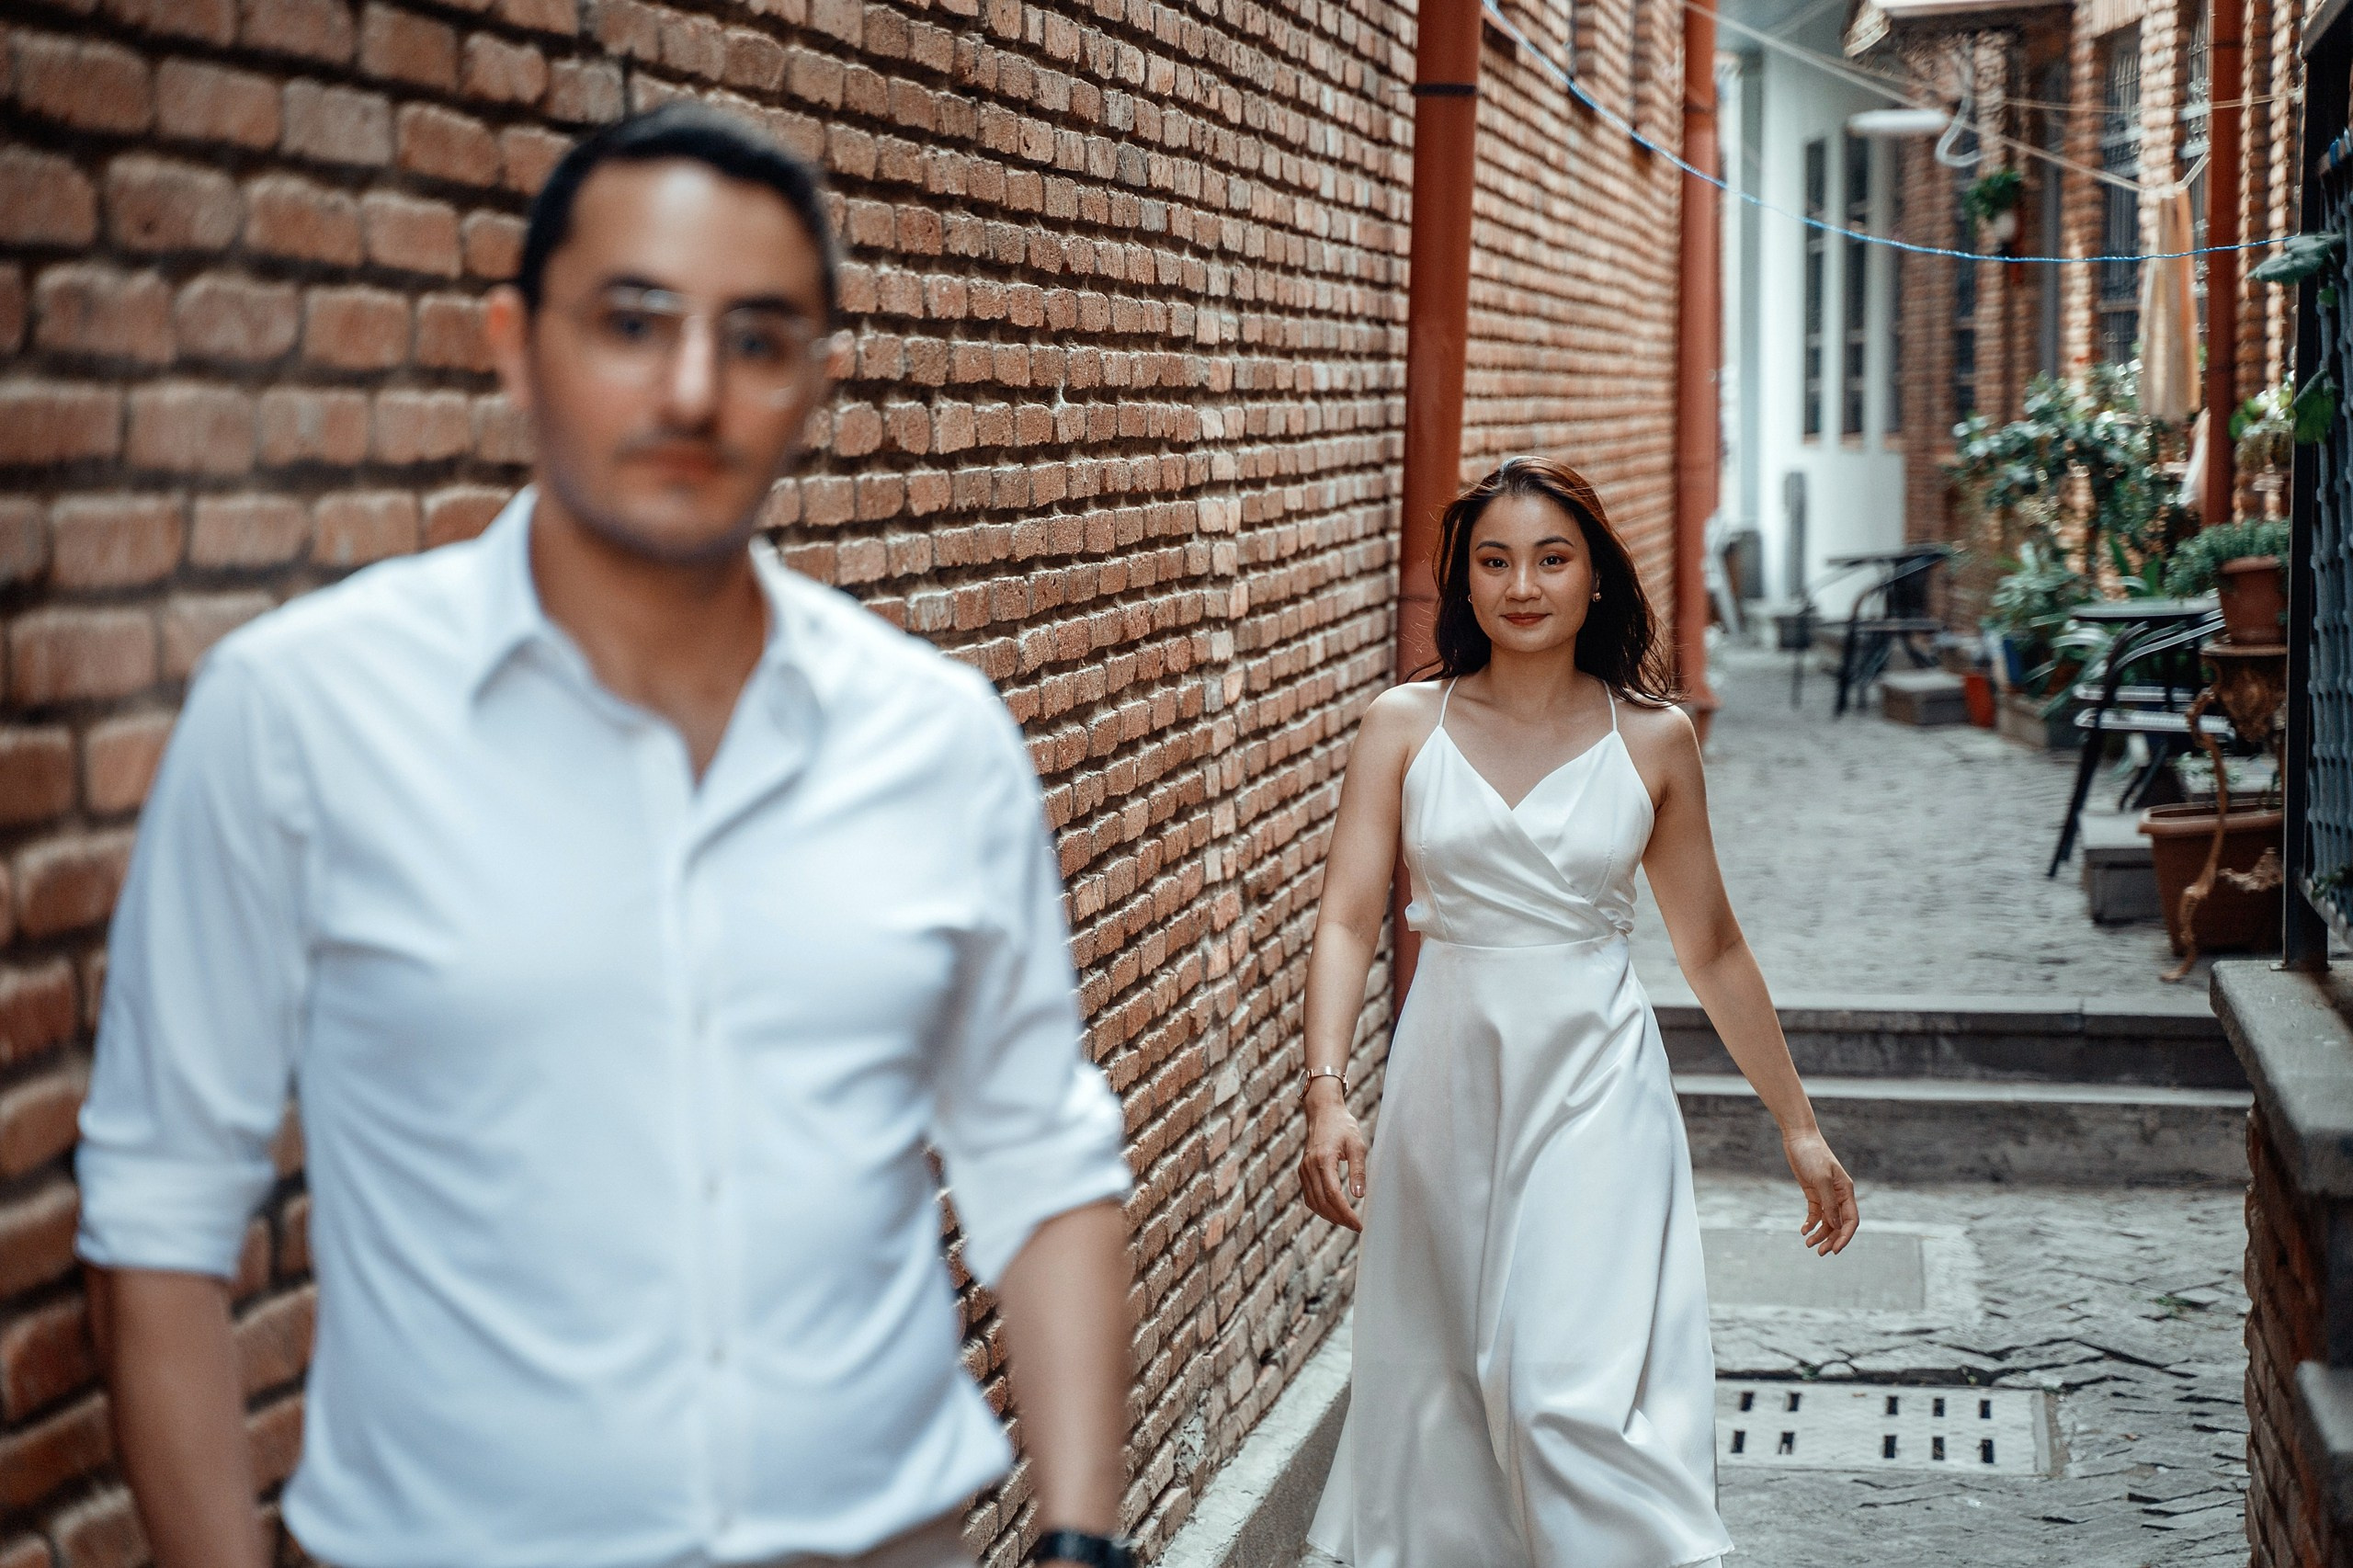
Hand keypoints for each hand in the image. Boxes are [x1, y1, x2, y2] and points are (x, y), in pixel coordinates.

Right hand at [1300, 1091, 1368, 1230]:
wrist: (1324, 1113)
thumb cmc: (1343, 1127)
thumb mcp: (1357, 1145)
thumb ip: (1358, 1171)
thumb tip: (1359, 1196)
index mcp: (1323, 1159)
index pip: (1333, 1195)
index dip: (1345, 1213)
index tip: (1358, 1224)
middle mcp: (1309, 1166)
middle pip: (1322, 1202)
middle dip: (1339, 1218)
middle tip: (1355, 1227)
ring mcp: (1304, 1169)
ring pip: (1313, 1202)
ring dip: (1329, 1216)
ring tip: (1346, 1222)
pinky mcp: (1303, 1171)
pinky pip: (1309, 1196)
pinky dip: (1320, 1208)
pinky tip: (1333, 1212)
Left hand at [1782, 1128, 1857, 1254]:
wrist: (1798, 1138)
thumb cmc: (1812, 1155)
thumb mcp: (1821, 1179)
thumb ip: (1829, 1203)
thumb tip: (1835, 1226)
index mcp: (1846, 1191)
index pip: (1851, 1220)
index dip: (1845, 1237)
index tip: (1835, 1250)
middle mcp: (1839, 1195)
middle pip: (1839, 1224)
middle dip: (1831, 1239)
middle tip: (1820, 1252)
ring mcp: (1826, 1195)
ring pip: (1827, 1221)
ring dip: (1820, 1234)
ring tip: (1808, 1244)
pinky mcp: (1813, 1193)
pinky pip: (1815, 1213)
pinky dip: (1811, 1223)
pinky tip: (1803, 1230)